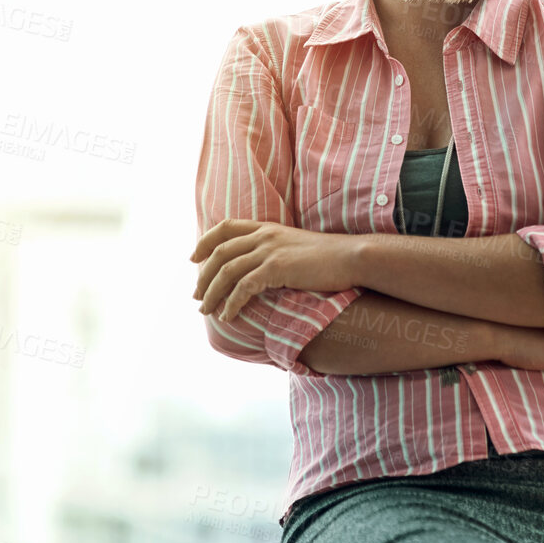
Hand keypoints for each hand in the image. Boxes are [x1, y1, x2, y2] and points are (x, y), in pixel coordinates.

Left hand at [190, 218, 354, 323]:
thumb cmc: (327, 257)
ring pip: (227, 271)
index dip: (205, 242)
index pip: (225, 227)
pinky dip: (232, 303)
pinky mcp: (277, 268)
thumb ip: (274, 250)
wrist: (350, 257)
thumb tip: (260, 268)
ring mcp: (269, 251)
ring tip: (205, 310)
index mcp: (266, 227)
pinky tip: (228, 315)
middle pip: (220, 253)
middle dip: (203, 276)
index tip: (193, 258)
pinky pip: (244, 287)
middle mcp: (263, 236)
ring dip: (212, 293)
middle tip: (196, 295)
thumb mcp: (294, 245)